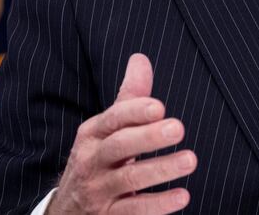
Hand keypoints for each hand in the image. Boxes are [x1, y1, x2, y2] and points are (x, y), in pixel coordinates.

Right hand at [48, 54, 196, 214]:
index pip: (113, 118)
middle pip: (119, 146)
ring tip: (190, 160)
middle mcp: (91, 160)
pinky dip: (158, 205)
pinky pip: (133, 211)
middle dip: (148, 137)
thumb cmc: (98, 159)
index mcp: (92, 134)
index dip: (135, 112)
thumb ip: (129, 98)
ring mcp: (98, 191)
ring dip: (160, 169)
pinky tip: (183, 196)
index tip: (160, 107)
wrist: (68, 210)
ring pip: (128, 180)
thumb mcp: (107, 129)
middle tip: (178, 128)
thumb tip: (140, 59)